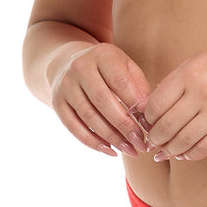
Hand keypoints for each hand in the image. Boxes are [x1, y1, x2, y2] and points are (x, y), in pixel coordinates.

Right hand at [51, 43, 152, 158]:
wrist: (69, 62)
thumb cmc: (109, 69)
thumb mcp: (126, 67)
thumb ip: (139, 86)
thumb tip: (147, 115)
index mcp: (102, 55)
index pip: (119, 80)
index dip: (134, 103)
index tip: (149, 122)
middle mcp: (80, 67)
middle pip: (103, 100)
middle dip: (124, 125)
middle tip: (141, 143)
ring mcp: (66, 85)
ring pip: (88, 116)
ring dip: (111, 137)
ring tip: (130, 150)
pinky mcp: (57, 103)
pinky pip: (73, 127)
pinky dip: (92, 142)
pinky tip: (110, 151)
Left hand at [143, 43, 206, 161]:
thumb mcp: (200, 62)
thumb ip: (175, 81)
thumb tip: (150, 108)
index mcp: (189, 73)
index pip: (155, 104)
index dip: (147, 119)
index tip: (147, 124)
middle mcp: (201, 92)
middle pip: (166, 126)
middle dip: (155, 139)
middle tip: (152, 143)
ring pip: (183, 141)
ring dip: (170, 150)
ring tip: (165, 152)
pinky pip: (204, 147)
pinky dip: (190, 155)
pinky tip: (185, 155)